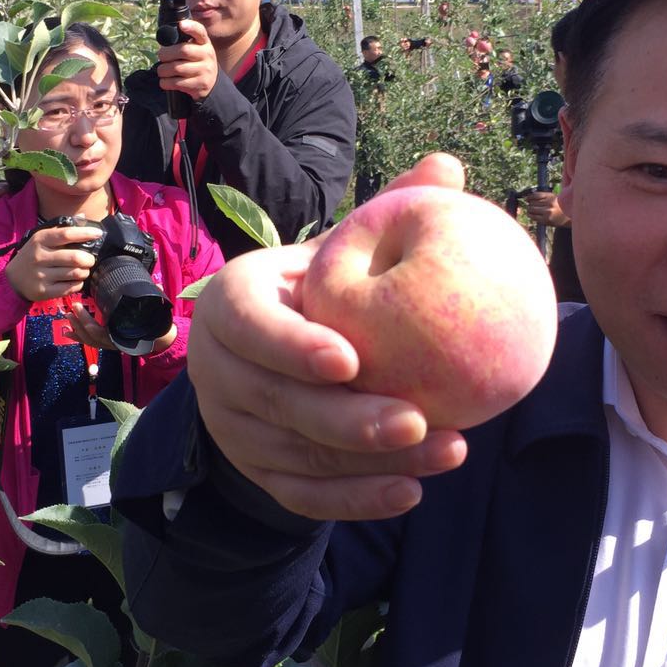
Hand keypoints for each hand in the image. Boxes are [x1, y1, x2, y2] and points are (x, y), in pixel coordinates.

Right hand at [5, 224, 101, 301]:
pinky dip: (78, 284)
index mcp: (40, 240)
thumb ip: (61, 229)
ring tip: (83, 270)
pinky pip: (70, 288)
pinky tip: (76, 280)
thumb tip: (84, 217)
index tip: (98, 233)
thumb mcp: (41, 239)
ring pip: (75, 273)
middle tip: (90, 260)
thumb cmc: (32, 255)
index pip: (66, 234)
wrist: (12, 279)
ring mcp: (41, 275)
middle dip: (89, 259)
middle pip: (75, 257)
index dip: (85, 233)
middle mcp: (40, 256)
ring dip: (85, 272)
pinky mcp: (44, 291)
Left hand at [65, 301, 177, 355]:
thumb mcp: (157, 310)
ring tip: (67, 317)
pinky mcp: (107, 343)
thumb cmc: (157, 323)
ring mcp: (110, 344)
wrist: (160, 338)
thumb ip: (156, 297)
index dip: (86, 321)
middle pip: (90, 336)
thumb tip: (157, 283)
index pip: (99, 332)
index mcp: (122, 335)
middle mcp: (114, 342)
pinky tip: (68, 331)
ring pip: (89, 341)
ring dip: (76, 329)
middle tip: (72, 307)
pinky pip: (91, 342)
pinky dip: (79, 337)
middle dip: (79, 323)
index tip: (78, 306)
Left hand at [156, 19, 218, 102]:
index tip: (181, 25)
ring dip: (163, 70)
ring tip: (162, 71)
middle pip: (183, 50)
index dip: (191, 27)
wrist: (211, 83)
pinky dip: (166, 82)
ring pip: (177, 68)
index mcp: (204, 43)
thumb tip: (164, 39)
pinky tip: (165, 81)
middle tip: (161, 57)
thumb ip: (183, 42)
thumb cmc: (196, 61)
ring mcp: (205, 70)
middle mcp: (207, 55)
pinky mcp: (200, 84)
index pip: (200, 31)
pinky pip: (177, 83)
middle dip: (166, 54)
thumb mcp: (195, 48)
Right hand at [187, 153, 469, 522]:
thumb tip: (447, 166)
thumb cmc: (318, 293)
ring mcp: (233, 428)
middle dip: (347, 420)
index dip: (293, 347)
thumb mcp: (339, 253)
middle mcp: (218, 369)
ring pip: (298, 456)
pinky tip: (411, 492)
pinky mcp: (257, 471)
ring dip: (372, 463)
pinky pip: (302, 496)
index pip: (252, 328)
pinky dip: (355, 500)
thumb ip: (385, 214)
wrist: (271, 356)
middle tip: (418, 421)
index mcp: (231, 304)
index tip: (352, 359)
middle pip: (278, 404)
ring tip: (448, 451)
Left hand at [524, 190, 568, 227]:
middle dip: (529, 204)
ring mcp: (547, 212)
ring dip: (529, 209)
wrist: (567, 217)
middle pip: (532, 202)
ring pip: (531, 209)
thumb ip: (542, 196)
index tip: (526, 199)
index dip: (529, 197)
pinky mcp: (546, 219)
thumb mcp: (552, 198)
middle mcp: (549, 203)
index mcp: (551, 196)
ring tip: (529, 210)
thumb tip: (528, 198)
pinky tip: (531, 214)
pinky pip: (533, 216)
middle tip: (529, 205)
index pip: (535, 195)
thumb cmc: (558, 206)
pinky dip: (530, 215)